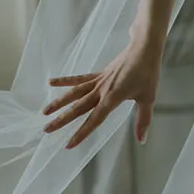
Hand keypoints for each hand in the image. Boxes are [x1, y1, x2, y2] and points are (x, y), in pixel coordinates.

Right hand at [43, 41, 161, 149]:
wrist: (144, 48)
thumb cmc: (148, 73)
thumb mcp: (148, 98)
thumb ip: (143, 120)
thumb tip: (141, 140)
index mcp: (112, 98)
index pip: (94, 120)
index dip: (81, 133)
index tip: (69, 145)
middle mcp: (101, 91)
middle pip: (78, 108)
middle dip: (62, 120)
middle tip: (46, 130)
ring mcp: (98, 81)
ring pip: (74, 93)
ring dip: (59, 102)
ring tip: (44, 111)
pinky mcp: (99, 74)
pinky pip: (79, 79)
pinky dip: (65, 81)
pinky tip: (51, 82)